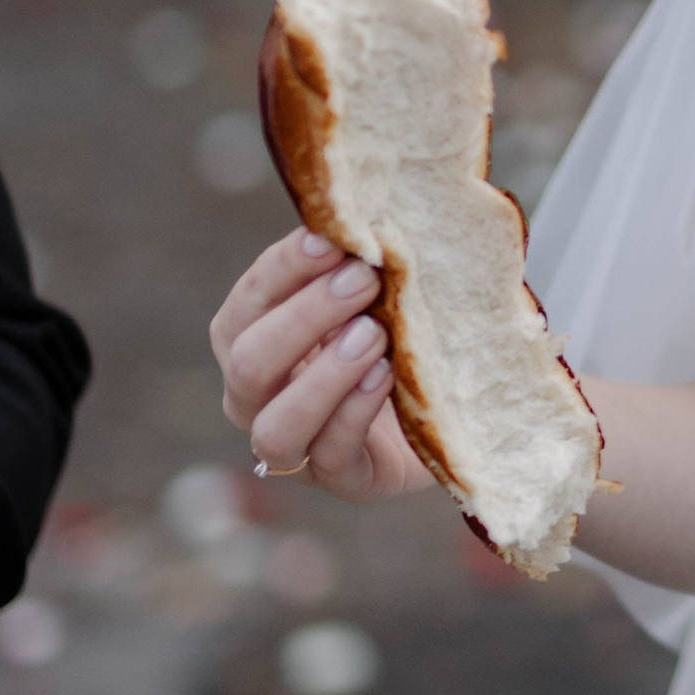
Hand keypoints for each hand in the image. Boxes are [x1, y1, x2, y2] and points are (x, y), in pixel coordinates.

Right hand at [211, 229, 431, 501]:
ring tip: (373, 335)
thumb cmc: (397, 335)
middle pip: (249, 362)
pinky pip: (332, 455)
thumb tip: (367, 214)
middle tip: (363, 280)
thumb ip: (358, 265)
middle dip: (305, 317)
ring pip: (276, 425)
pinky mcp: (341, 480)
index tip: (330, 238)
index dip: (281, 271)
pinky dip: (356, 412)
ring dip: (324, 376)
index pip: (246, 306)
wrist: (448, 408)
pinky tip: (386, 376)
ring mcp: (293, 450)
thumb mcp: (375, 296)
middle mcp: (257, 400)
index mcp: (253, 343)